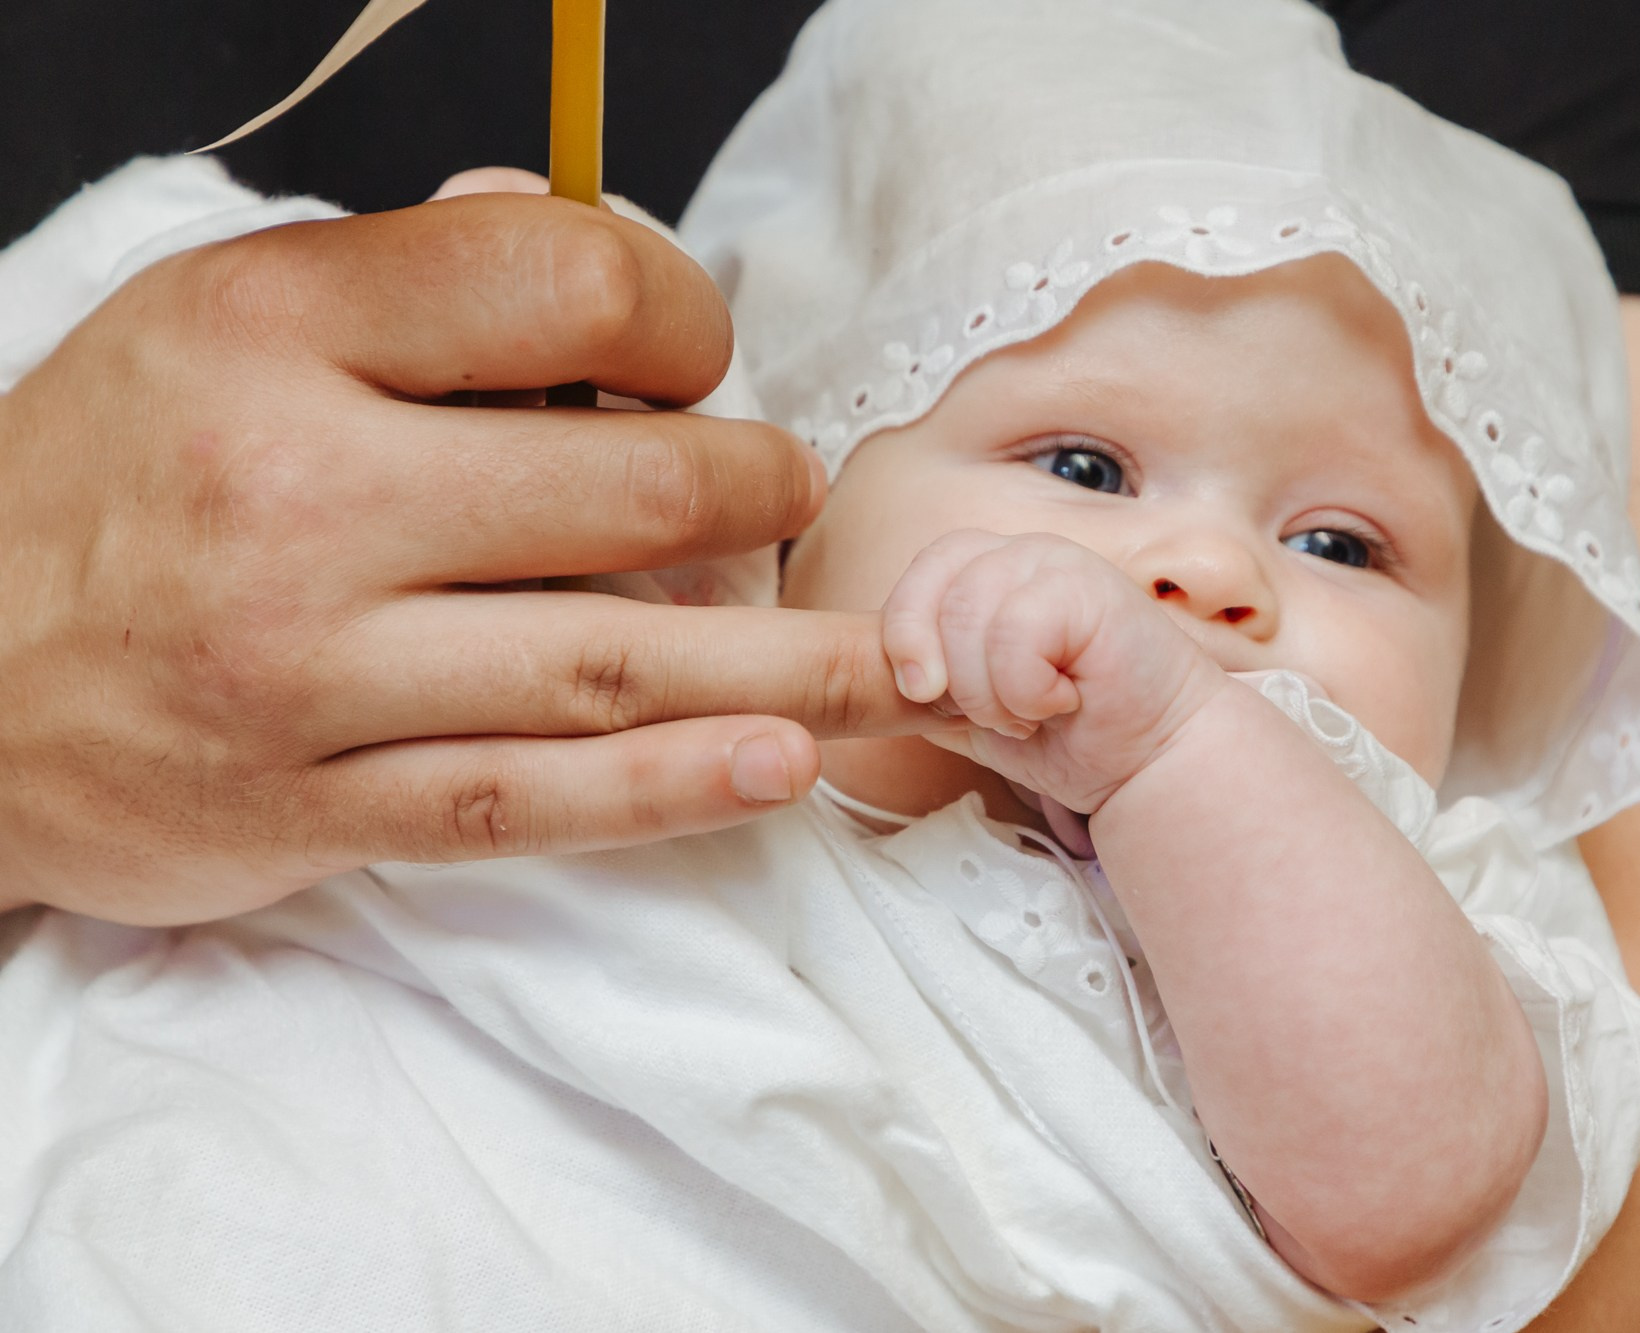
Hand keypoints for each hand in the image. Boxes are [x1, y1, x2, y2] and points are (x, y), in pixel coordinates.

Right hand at [0, 191, 930, 925]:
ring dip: (782, 664)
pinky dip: (668, 788)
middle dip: (755, 491)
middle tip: (789, 496)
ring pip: (603, 660)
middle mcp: (295, 494)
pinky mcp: (311, 805)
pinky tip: (776, 768)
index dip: (679, 317)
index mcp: (277, 329)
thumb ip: (419, 296)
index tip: (695, 359)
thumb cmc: (116, 479)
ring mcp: (306, 667)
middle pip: (622, 489)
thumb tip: (619, 298)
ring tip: (894, 667)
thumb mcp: (226, 320)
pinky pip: (527, 800)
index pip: (562, 282)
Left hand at [881, 530, 1223, 811]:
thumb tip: (866, 678)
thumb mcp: (974, 711)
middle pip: (933, 595)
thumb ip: (927, 685)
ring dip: (993, 691)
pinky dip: (1027, 689)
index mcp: (990, 571)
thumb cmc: (1073, 734)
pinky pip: (1014, 634)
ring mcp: (1058, 564)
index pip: (918, 577)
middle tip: (1000, 714)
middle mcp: (1021, 554)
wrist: (1153, 760)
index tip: (923, 694)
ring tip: (1037, 709)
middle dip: (954, 677)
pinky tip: (1067, 698)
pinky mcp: (1091, 588)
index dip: (905, 635)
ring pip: (968, 617)